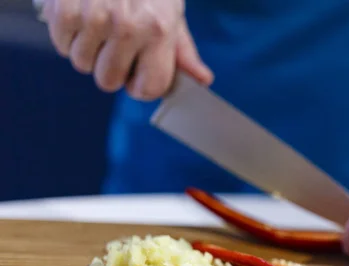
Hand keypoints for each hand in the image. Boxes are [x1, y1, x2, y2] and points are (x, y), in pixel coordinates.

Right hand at [41, 0, 213, 99]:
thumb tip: (203, 80)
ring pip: (82, 64)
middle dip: (110, 68)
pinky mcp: (63, 9)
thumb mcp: (172, 15)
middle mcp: (127, 26)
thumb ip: (183, 52)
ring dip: (89, 50)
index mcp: (158, 31)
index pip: (148, 89)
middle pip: (108, 82)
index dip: (140, 84)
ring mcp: (93, 17)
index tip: (138, 70)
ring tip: (99, 24)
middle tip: (115, 43)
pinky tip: (82, 16)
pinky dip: (69, 35)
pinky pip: (62, 45)